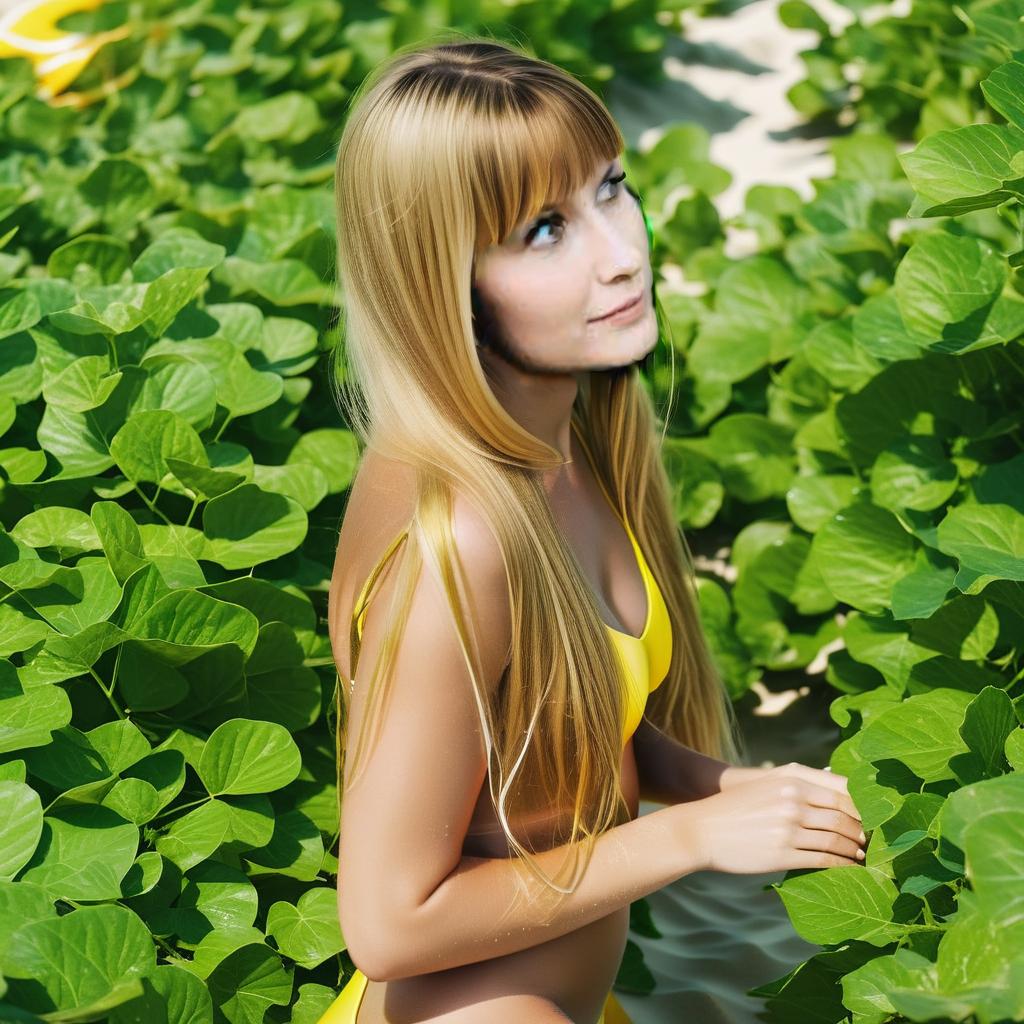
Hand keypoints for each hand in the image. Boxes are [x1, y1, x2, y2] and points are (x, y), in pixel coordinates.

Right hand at [684, 761, 866, 874]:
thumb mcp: (767, 783)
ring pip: (838, 839)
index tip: (877, 816)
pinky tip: (850, 868)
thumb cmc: (736, 806)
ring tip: (866, 856)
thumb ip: (799, 781)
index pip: (843, 790)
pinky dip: (843, 865)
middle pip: (845, 815)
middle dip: (865, 830)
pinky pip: (824, 860)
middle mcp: (793, 799)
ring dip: (857, 850)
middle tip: (878, 840)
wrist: (702, 828)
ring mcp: (788, 827)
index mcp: (791, 779)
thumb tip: (833, 783)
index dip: (865, 805)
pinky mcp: (783, 853)